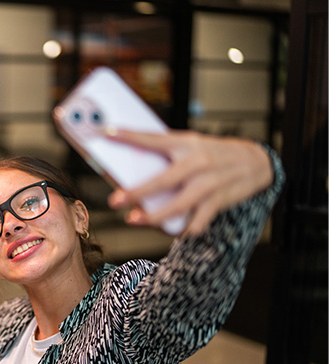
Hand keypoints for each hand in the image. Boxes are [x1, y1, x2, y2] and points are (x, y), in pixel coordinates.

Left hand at [105, 130, 272, 235]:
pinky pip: (196, 223)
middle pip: (163, 181)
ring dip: (154, 217)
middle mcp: (198, 163)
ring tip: (134, 220)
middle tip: (115, 200)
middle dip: (137, 192)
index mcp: (187, 144)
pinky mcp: (218, 202)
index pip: (154, 138)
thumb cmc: (214, 154)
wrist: (256, 162)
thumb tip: (131, 164)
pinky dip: (180, 231)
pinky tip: (167, 231)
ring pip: (178, 206)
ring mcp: (209, 185)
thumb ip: (165, 153)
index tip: (107, 133)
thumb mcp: (191, 144)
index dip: (130, 136)